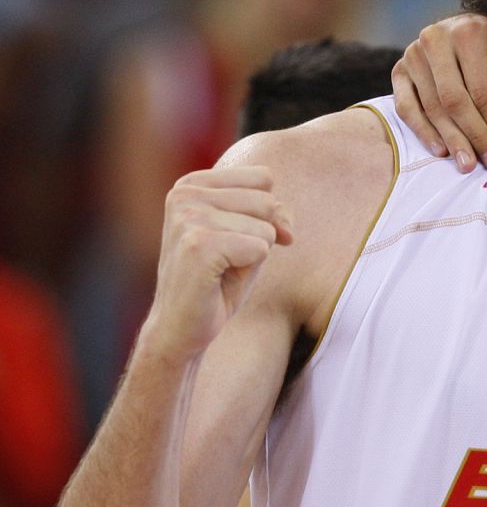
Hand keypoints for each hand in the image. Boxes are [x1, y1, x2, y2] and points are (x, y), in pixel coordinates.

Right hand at [146, 167, 292, 359]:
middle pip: (268, 201)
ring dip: (253, 257)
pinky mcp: (198, 244)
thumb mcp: (251, 237)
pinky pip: (260, 248)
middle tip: (228, 261)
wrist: (181, 328)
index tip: (240, 238)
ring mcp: (188, 217)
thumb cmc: (218, 280)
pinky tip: (217, 280)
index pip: (264, 178)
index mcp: (192, 184)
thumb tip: (286, 225)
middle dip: (262, 237)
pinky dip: (248, 270)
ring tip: (220, 271)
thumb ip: (273, 215)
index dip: (268, 213)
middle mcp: (185, 194)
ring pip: (266, 228)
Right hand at [391, 14, 486, 172]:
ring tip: (467, 164)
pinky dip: (423, 131)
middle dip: (474, 136)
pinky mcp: (398, 70)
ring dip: (451, 139)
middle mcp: (436, 39)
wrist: (459, 29)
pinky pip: (406, 107)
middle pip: (455, 101)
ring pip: (432, 107)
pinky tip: (441, 151)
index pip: (481, 90)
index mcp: (468, 33)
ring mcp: (413, 55)